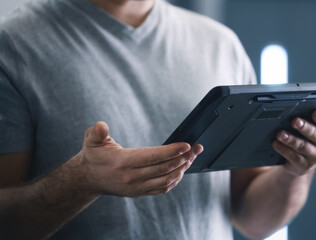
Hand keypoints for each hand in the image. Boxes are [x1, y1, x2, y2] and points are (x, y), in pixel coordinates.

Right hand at [73, 121, 202, 196]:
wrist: (88, 179)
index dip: (171, 151)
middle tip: (197, 148)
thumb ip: (96, 132)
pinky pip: (161, 189)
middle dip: (183, 158)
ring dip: (182, 169)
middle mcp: (131, 178)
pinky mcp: (139, 193)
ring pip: (165, 181)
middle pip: (163, 169)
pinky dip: (175, 180)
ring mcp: (136, 188)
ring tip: (192, 157)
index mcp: (122, 163)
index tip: (186, 145)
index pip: (152, 157)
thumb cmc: (93, 156)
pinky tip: (182, 169)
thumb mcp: (91, 140)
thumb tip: (101, 126)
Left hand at [272, 110, 315, 175]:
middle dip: (305, 127)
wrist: (302, 160)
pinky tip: (276, 144)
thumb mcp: (310, 125)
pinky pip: (294, 157)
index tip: (315, 113)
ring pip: (303, 146)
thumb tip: (301, 106)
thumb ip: (308, 116)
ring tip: (280, 134)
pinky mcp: (306, 166)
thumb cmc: (306, 136)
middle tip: (294, 121)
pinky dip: (284, 149)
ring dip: (291, 139)